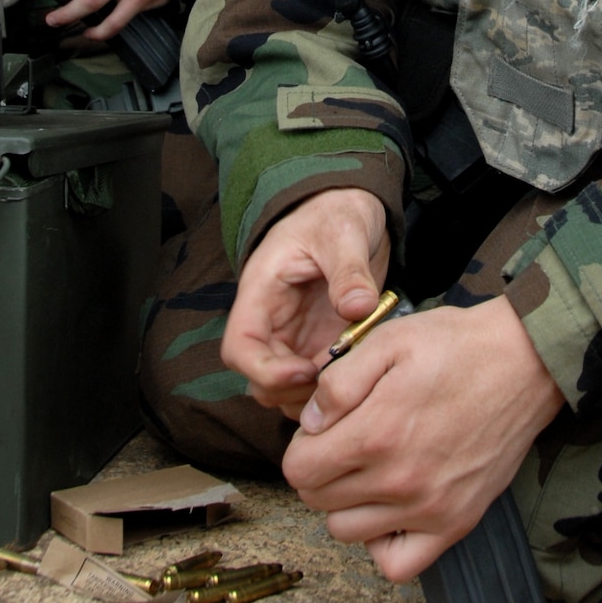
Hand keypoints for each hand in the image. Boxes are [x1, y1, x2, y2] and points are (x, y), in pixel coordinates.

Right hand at [221, 188, 390, 419]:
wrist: (350, 208)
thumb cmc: (336, 212)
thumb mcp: (344, 233)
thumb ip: (349, 270)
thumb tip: (358, 307)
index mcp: (262, 292)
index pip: (239, 348)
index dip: (266, 371)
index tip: (306, 371)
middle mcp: (272, 321)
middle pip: (259, 378)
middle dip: (293, 391)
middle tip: (338, 381)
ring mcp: (295, 335)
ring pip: (286, 388)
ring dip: (314, 394)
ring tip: (353, 377)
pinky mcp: (319, 342)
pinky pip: (316, 379)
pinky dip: (334, 386)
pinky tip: (362, 373)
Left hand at [282, 295, 563, 581]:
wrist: (524, 363)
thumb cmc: (456, 347)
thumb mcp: (387, 340)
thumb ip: (338, 383)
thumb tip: (310, 423)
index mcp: (376, 433)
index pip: (300, 469)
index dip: (302, 445)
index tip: (324, 427)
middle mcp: (399, 481)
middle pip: (318, 500)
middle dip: (319, 469)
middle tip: (345, 441)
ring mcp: (429, 509)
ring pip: (346, 531)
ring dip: (344, 503)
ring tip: (367, 469)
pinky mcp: (456, 523)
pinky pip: (397, 565)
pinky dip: (382, 543)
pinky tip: (389, 508)